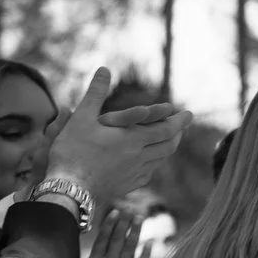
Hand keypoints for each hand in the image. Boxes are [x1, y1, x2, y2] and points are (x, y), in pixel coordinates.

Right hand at [45, 69, 189, 211]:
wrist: (69, 190)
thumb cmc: (72, 152)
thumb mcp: (81, 118)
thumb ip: (95, 93)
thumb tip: (104, 68)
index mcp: (133, 139)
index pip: (166, 129)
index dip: (180, 121)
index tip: (189, 114)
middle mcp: (140, 157)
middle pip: (168, 145)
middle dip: (178, 133)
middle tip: (184, 125)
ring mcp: (135, 174)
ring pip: (160, 160)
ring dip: (168, 148)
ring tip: (171, 141)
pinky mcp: (128, 186)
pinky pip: (148, 173)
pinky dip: (155, 163)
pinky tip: (151, 163)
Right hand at [69, 209, 142, 257]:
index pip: (103, 239)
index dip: (109, 224)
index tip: (115, 213)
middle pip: (118, 239)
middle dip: (124, 224)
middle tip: (130, 211)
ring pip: (130, 247)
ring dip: (135, 232)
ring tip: (140, 219)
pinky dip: (146, 253)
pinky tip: (150, 243)